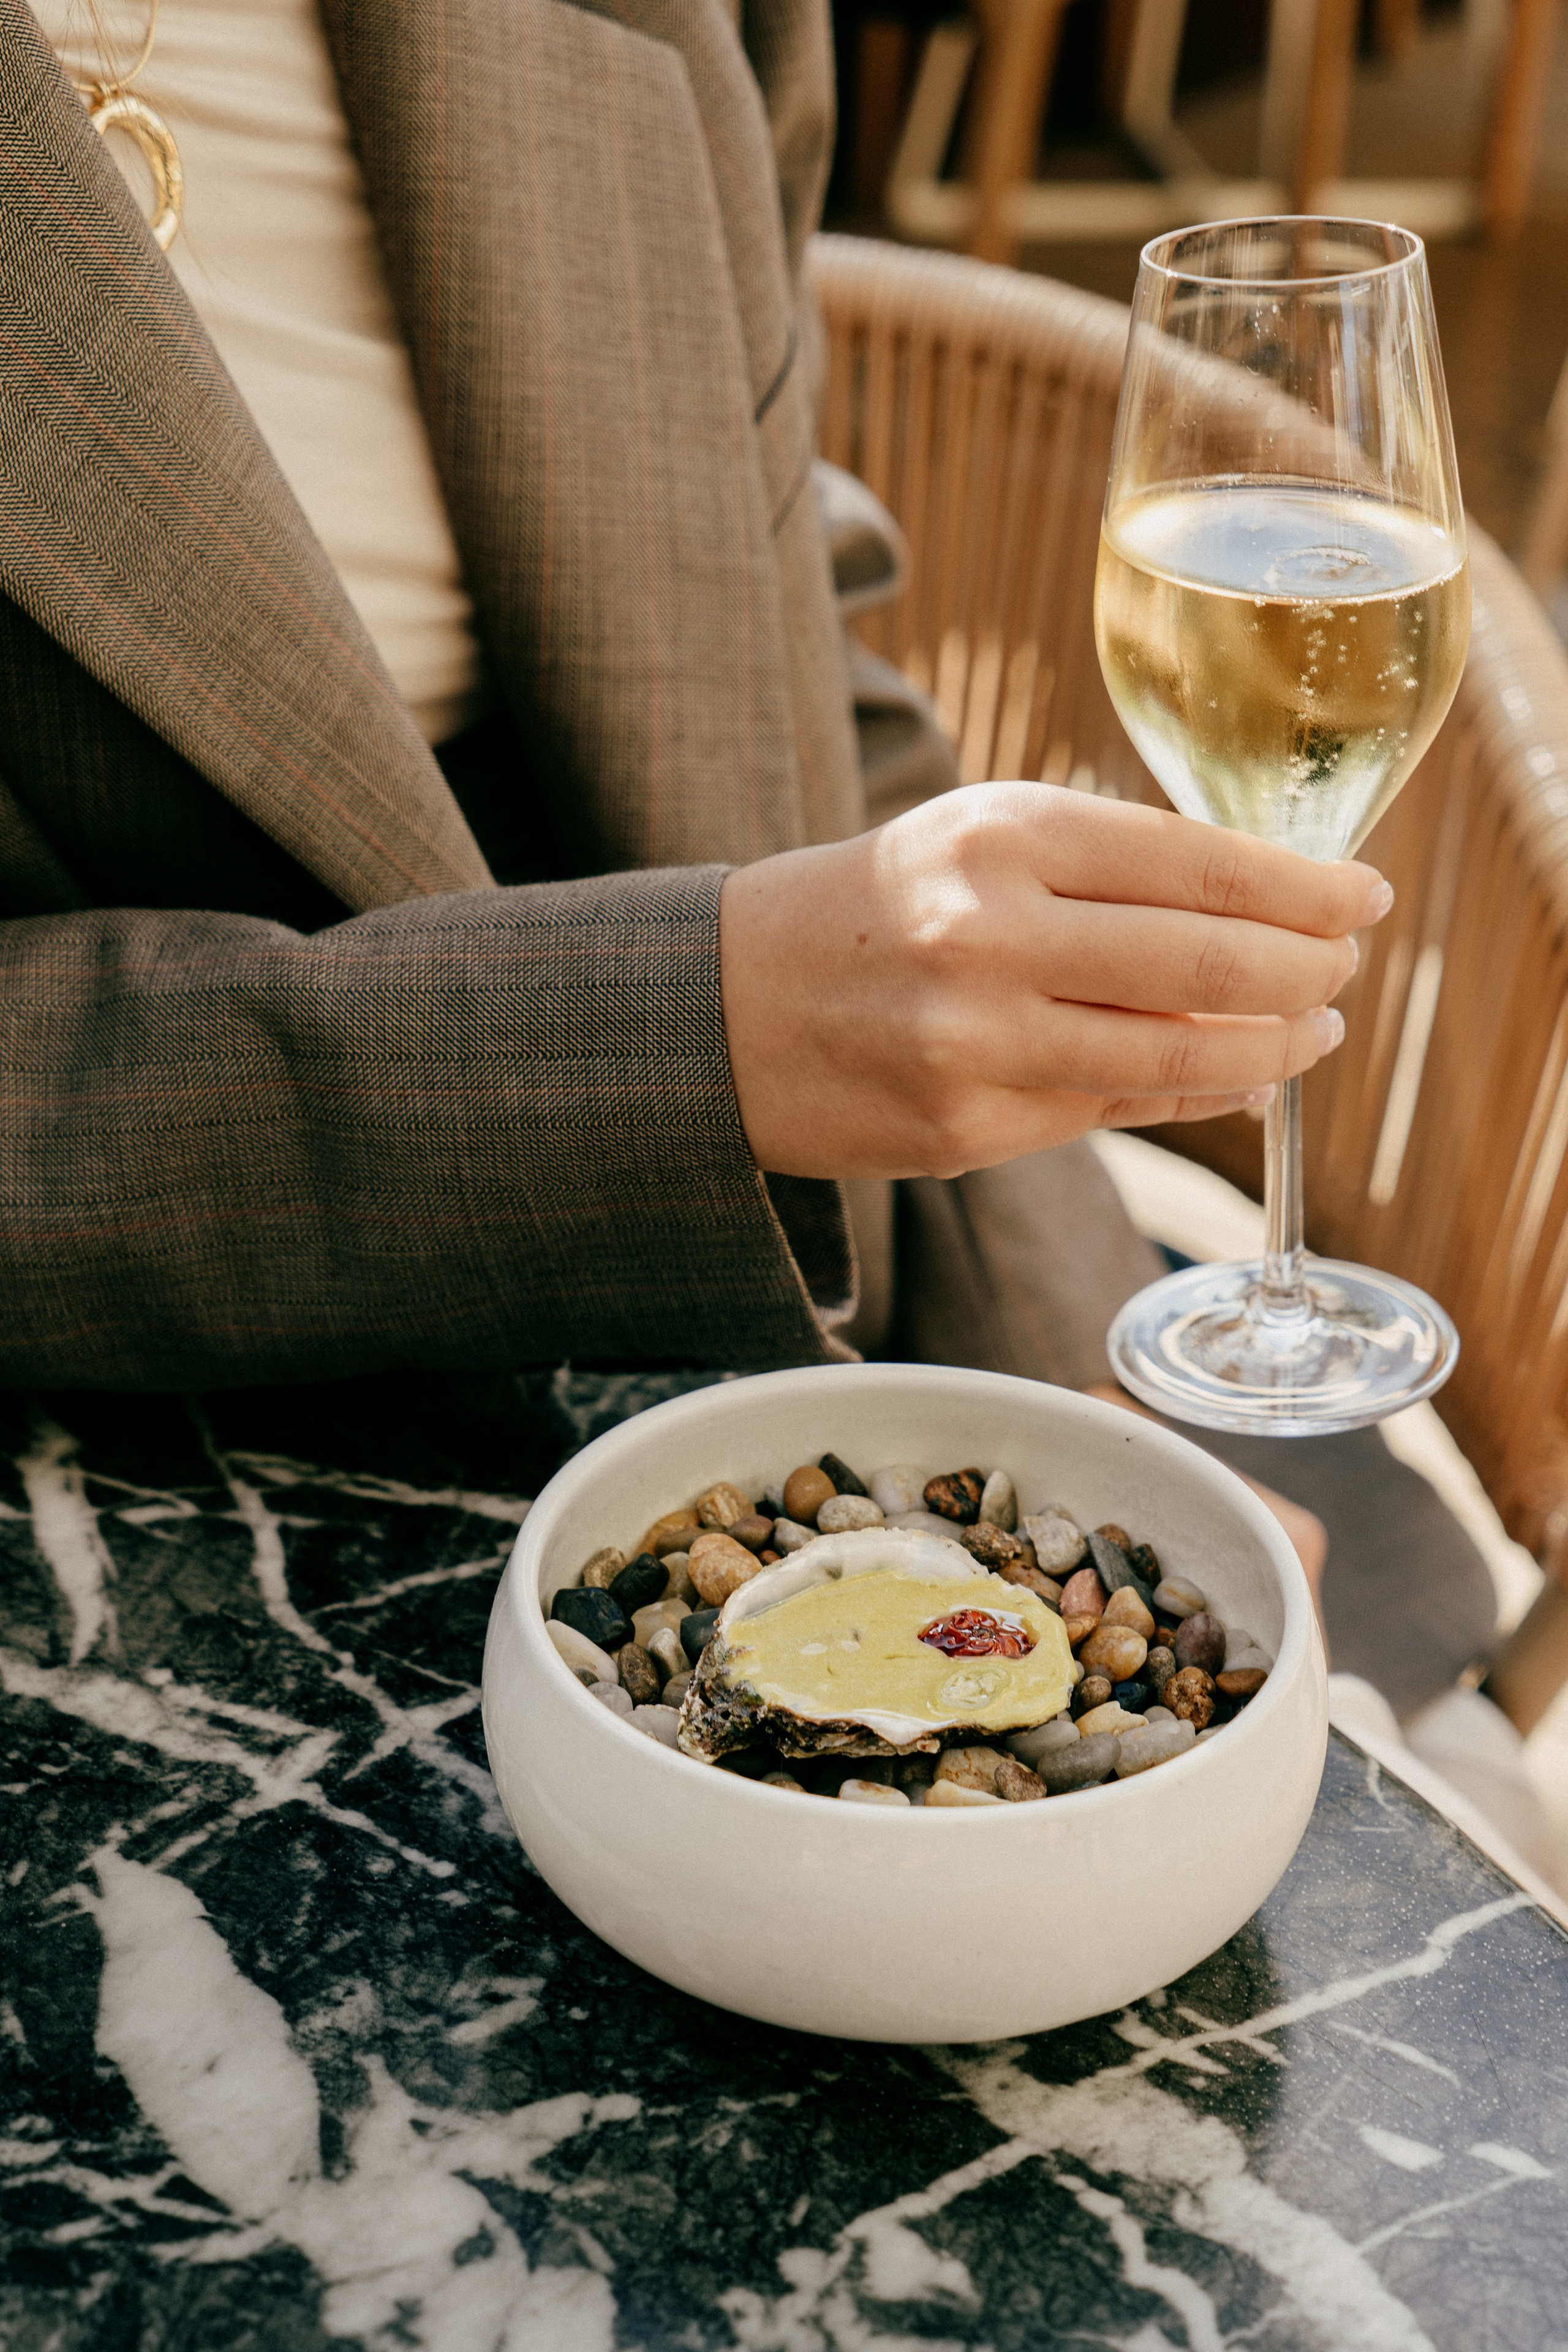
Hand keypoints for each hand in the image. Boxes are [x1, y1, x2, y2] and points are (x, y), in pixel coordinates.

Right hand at [720, 782, 1388, 1179]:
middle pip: (1206, 959)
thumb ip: (1112, 879)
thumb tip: (1267, 928)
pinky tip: (1226, 1077)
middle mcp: (989, 931)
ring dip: (1267, 1048)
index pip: (1196, 861)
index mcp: (1000, 835)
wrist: (721, 1009)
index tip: (1362, 900)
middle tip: (1342, 972)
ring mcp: (976, 1040)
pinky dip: (1186, 1094)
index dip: (1301, 889)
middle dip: (1305, 971)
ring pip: (1176, 1055)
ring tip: (1305, 1034)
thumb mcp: (980, 847)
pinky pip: (1111, 1112)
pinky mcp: (966, 1129)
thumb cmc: (873, 911)